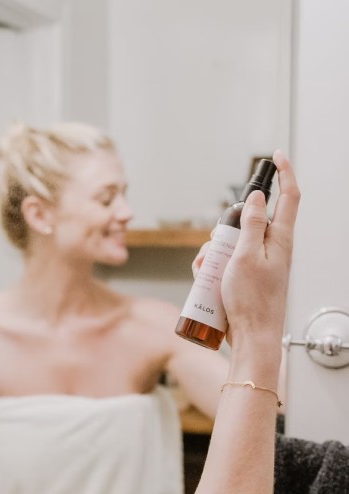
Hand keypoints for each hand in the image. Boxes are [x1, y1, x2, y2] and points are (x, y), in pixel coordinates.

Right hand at [221, 150, 299, 347]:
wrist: (252, 337)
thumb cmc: (253, 301)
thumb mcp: (248, 256)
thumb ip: (254, 224)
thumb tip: (259, 198)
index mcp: (281, 239)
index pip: (289, 197)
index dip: (284, 173)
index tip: (275, 156)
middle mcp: (272, 248)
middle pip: (247, 221)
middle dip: (224, 229)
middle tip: (216, 246)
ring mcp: (258, 263)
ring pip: (231, 242)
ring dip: (213, 251)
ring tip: (207, 269)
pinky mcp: (245, 277)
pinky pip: (225, 262)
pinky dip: (212, 267)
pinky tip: (205, 279)